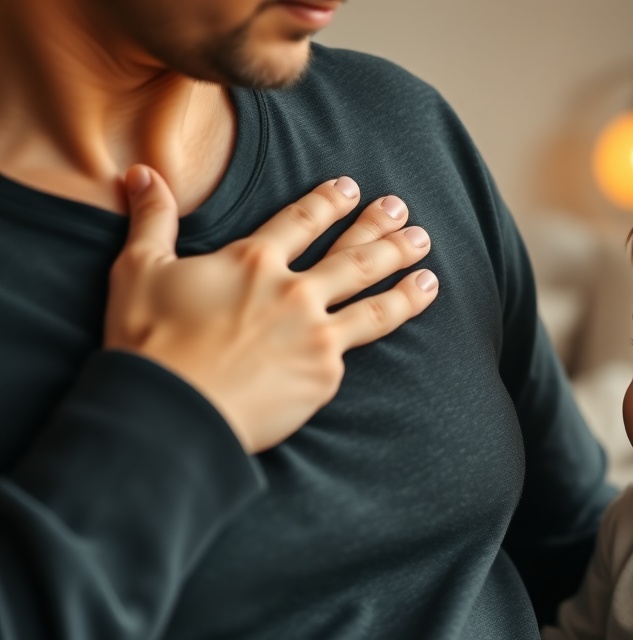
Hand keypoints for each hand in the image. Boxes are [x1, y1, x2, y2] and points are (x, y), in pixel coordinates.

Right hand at [105, 165, 437, 452]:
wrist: (172, 409)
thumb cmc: (149, 342)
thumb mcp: (139, 269)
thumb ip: (152, 219)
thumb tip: (139, 172)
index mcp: (253, 261)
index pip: (302, 221)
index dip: (330, 202)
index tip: (353, 189)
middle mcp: (294, 291)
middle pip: (352, 256)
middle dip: (384, 232)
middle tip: (407, 216)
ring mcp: (316, 333)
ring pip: (375, 301)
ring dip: (405, 280)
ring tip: (429, 267)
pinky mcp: (326, 374)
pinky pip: (358, 346)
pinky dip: (385, 328)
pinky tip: (404, 319)